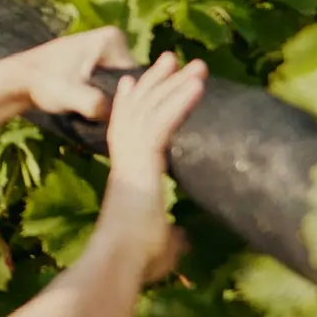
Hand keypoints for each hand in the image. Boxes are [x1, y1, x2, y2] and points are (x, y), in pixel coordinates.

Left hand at [0, 27, 135, 118]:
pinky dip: (102, 97)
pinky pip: (108, 83)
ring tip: (89, 111)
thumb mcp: (72, 95)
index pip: (137, 78)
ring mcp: (104, 48)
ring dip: (110, 101)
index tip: (102, 112)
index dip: (124, 101)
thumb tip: (116, 115)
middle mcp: (114, 38)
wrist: (17, 79)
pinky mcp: (95, 59)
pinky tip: (86, 108)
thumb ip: (96, 104)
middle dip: (117, 100)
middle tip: (96, 114)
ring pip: (119, 85)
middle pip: (130, 81)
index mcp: (114, 38)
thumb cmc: (43, 83)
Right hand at [99, 53, 205, 281]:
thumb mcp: (161, 245)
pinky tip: (197, 85)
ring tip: (194, 62)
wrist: (120, 260)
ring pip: (152, 109)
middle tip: (170, 57)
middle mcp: (125, 158)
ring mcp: (132, 157)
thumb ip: (172, 235)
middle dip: (155, 81)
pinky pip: (164, 123)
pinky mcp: (144, 160)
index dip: (129, 103)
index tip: (131, 81)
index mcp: (127, 174)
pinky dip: (180, 101)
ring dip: (173, 83)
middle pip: (138, 109)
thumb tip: (185, 240)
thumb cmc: (135, 258)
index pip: (125, 128)